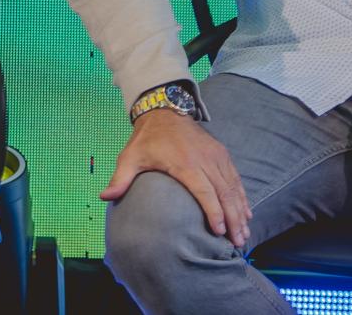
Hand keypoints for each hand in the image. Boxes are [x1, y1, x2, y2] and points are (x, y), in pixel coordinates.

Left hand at [100, 109, 251, 247]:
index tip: (219, 230)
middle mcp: (204, 159)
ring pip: (233, 187)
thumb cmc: (147, 139)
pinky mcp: (221, 154)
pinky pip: (235, 178)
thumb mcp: (130, 157)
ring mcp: (215, 156)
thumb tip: (104, 197)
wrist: (165, 110)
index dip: (213, 211)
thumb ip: (120, 178)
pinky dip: (242, 196)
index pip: (204, 190)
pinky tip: (246, 212)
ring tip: (244, 233)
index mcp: (184, 163)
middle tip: (238, 241)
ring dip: (240, 210)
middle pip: (223, 193)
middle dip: (233, 218)